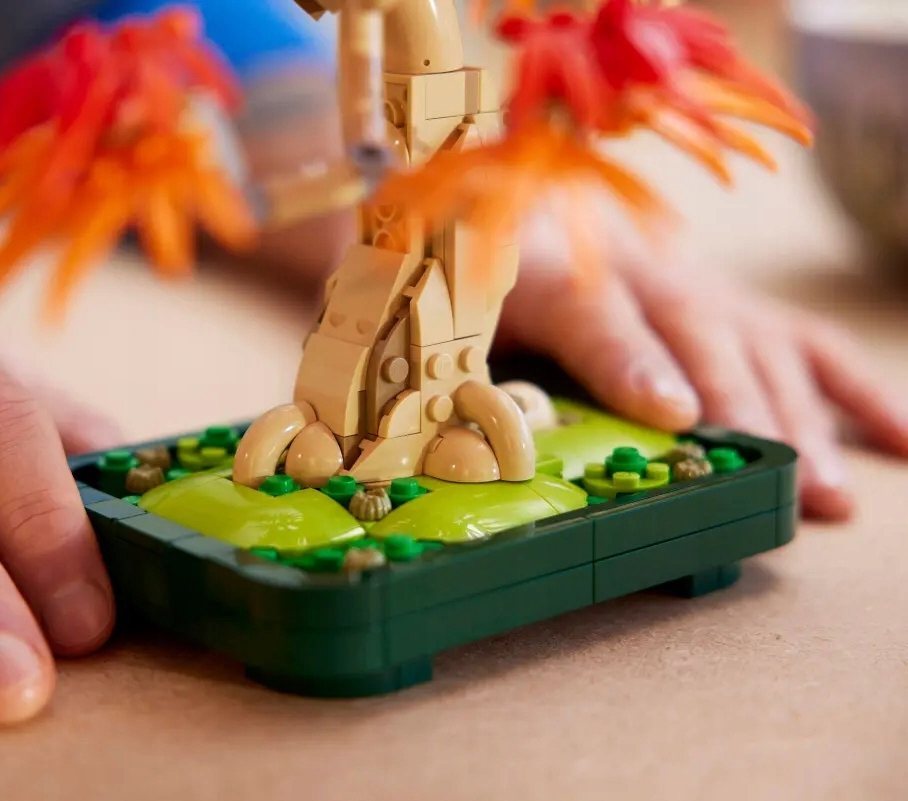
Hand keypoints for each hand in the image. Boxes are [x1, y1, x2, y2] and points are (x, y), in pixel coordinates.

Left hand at [496, 256, 907, 519]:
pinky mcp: (738, 305)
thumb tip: (476, 428)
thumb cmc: (492, 278)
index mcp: (557, 267)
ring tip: (828, 496)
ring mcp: (701, 285)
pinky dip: (855, 390)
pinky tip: (899, 442)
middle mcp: (643, 269)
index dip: (635, 360)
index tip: (676, 414)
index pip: (596, 309)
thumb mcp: (462, 315)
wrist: (537, 206)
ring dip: (797, 420)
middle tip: (772, 478)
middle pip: (698, 333)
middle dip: (738, 407)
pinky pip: (804, 342)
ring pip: (758, 345)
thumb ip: (469, 360)